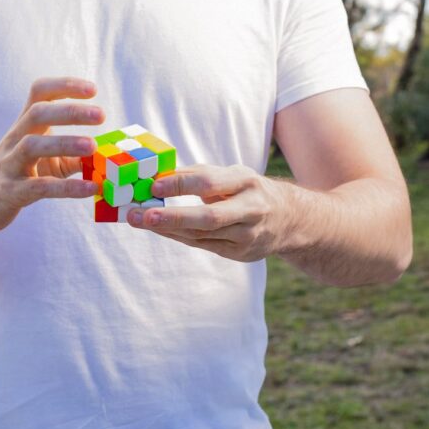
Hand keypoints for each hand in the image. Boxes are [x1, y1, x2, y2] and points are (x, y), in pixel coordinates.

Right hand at [0, 77, 103, 230]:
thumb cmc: (18, 173)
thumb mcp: (47, 159)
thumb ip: (75, 154)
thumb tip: (110, 153)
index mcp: (25, 125)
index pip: (39, 93)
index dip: (64, 86)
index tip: (92, 90)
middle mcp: (15, 139)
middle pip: (37, 114)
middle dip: (69, 111)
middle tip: (101, 114)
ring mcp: (9, 165)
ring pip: (32, 146)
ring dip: (64, 142)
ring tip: (93, 146)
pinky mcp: (11, 192)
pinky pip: (38, 187)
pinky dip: (67, 188)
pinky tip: (90, 188)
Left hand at [127, 164, 293, 261]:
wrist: (289, 219)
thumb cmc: (248, 190)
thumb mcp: (232, 174)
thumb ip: (199, 174)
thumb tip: (160, 176)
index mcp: (246, 182)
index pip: (209, 182)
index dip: (180, 184)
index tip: (153, 185)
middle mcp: (250, 210)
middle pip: (208, 217)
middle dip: (172, 217)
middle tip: (141, 215)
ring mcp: (247, 235)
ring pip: (202, 235)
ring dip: (168, 228)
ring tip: (139, 220)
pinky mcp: (241, 253)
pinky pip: (203, 245)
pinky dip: (179, 236)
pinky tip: (159, 229)